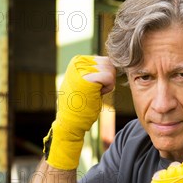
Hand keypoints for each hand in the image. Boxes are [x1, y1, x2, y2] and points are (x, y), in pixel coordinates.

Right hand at [43, 55, 115, 169]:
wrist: (70, 122)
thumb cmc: (80, 105)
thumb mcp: (85, 81)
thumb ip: (94, 70)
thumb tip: (112, 61)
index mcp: (77, 60)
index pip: (104, 60)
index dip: (104, 76)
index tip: (92, 88)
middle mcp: (78, 62)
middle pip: (109, 63)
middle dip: (107, 79)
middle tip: (93, 92)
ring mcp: (82, 69)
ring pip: (111, 69)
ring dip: (107, 84)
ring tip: (93, 93)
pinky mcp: (88, 78)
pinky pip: (110, 78)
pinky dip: (108, 88)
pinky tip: (97, 95)